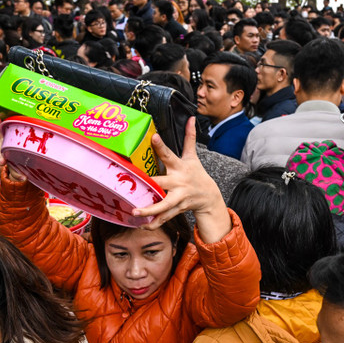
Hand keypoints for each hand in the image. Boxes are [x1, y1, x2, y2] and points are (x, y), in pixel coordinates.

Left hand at [133, 117, 229, 242]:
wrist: (209, 197)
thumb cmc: (196, 173)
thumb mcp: (193, 156)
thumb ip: (189, 137)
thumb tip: (192, 117)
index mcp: (180, 167)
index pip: (169, 155)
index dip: (161, 146)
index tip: (153, 137)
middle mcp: (178, 183)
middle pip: (162, 184)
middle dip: (150, 186)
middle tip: (134, 188)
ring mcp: (178, 198)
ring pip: (163, 206)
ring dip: (150, 211)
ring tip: (135, 212)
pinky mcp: (177, 209)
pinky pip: (165, 217)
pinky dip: (154, 222)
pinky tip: (143, 225)